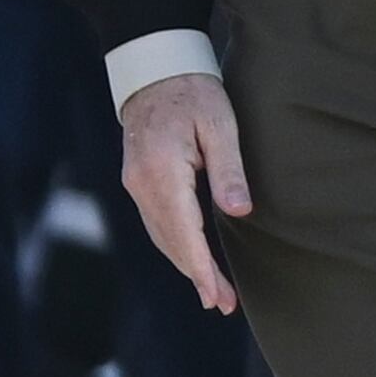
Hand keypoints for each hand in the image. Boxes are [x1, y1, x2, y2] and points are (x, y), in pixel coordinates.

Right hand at [118, 72, 251, 314]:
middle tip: (223, 305)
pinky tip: (192, 258)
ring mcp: (135, 184)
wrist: (154, 71)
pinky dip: (176, 246)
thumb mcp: (220, 125)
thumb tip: (240, 212)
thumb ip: (228, 170)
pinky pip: (157, 224)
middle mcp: (141, 184)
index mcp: (162, 171)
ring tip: (212, 292)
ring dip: (186, 265)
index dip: (202, 268)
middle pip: (169, 241)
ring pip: (161, 236)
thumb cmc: (194, 93)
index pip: (183, 232)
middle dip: (196, 275)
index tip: (217, 296)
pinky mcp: (138, 182)